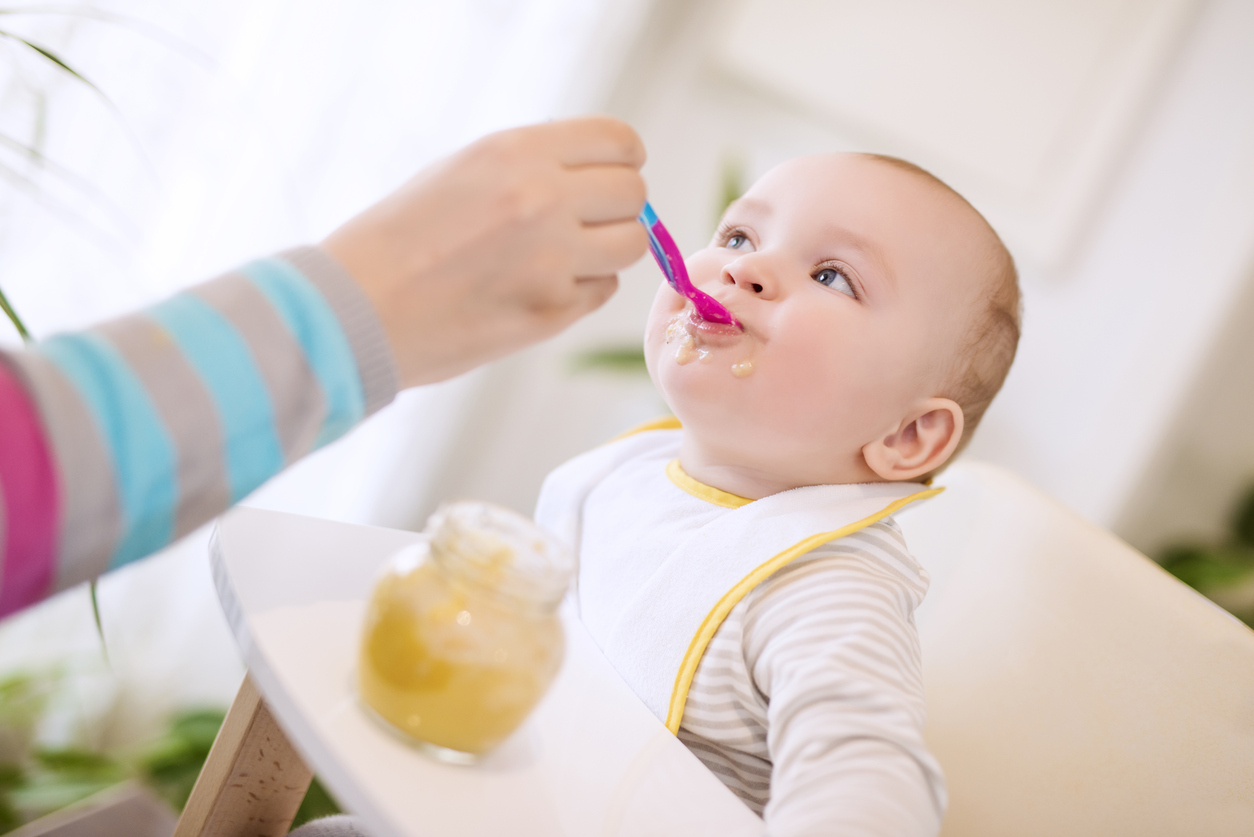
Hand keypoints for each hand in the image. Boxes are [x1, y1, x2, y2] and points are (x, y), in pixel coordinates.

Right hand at [322, 116, 647, 387]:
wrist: (355, 311)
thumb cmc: (398, 238)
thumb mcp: (462, 169)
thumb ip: (532, 164)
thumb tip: (595, 172)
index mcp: (517, 153)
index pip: (619, 142)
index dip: (623, 159)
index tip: (614, 173)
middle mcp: (542, 200)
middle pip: (633, 194)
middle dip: (617, 206)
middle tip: (587, 221)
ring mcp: (552, 261)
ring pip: (631, 245)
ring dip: (607, 249)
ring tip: (565, 256)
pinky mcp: (552, 313)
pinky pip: (601, 291)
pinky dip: (580, 289)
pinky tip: (537, 287)